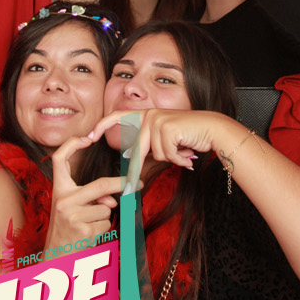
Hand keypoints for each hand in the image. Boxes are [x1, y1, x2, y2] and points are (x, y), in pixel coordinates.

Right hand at [44, 136, 118, 251]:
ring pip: (106, 208)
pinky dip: (103, 229)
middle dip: (121, 184)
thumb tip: (112, 200)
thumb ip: (90, 197)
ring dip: (104, 216)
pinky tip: (89, 235)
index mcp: (59, 190)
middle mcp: (63, 200)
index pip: (59, 159)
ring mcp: (72, 216)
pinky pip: (105, 223)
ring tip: (88, 225)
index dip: (72, 145)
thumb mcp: (72, 208)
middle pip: (100, 184)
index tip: (87, 138)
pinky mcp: (83, 231)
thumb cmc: (67, 228)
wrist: (56, 256)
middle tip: (137, 182)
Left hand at [100, 107, 233, 173]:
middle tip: (137, 185)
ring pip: (153, 153)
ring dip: (169, 158)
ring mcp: (157, 120)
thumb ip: (147, 145)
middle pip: (137, 149)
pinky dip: (177, 158)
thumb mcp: (164, 139)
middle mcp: (149, 115)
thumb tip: (127, 159)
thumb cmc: (188, 136)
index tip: (88, 136)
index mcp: (146, 115)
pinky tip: (187, 150)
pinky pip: (165, 154)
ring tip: (182, 150)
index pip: (118, 117)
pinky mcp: (166, 127)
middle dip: (139, 169)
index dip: (102, 125)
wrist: (211, 129)